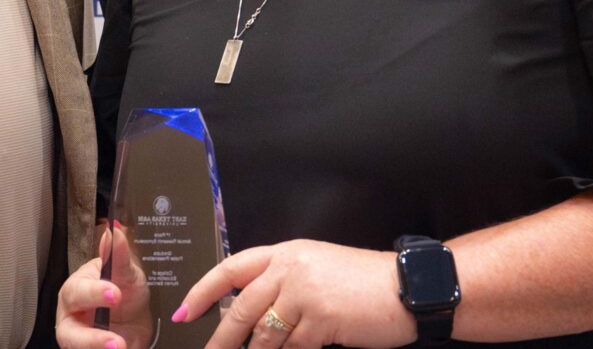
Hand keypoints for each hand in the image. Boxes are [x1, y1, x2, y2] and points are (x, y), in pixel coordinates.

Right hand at [56, 222, 154, 348]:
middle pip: (70, 333)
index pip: (78, 292)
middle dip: (92, 338)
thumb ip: (118, 255)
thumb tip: (113, 232)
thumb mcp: (127, 272)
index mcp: (76, 290)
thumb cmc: (125, 291)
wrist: (137, 318)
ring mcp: (79, 340)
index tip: (116, 293)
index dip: (94, 294)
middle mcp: (72, 318)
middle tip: (116, 342)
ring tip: (121, 348)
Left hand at [174, 240, 421, 348]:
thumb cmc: (365, 282)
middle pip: (242, 309)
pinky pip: (293, 348)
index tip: (185, 312)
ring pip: (265, 335)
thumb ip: (283, 284)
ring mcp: (304, 293)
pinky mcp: (321, 318)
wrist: (406, 287)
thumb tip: (251, 315)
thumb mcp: (317, 269)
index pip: (231, 269)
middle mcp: (290, 268)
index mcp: (286, 253)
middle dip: (221, 339)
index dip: (203, 292)